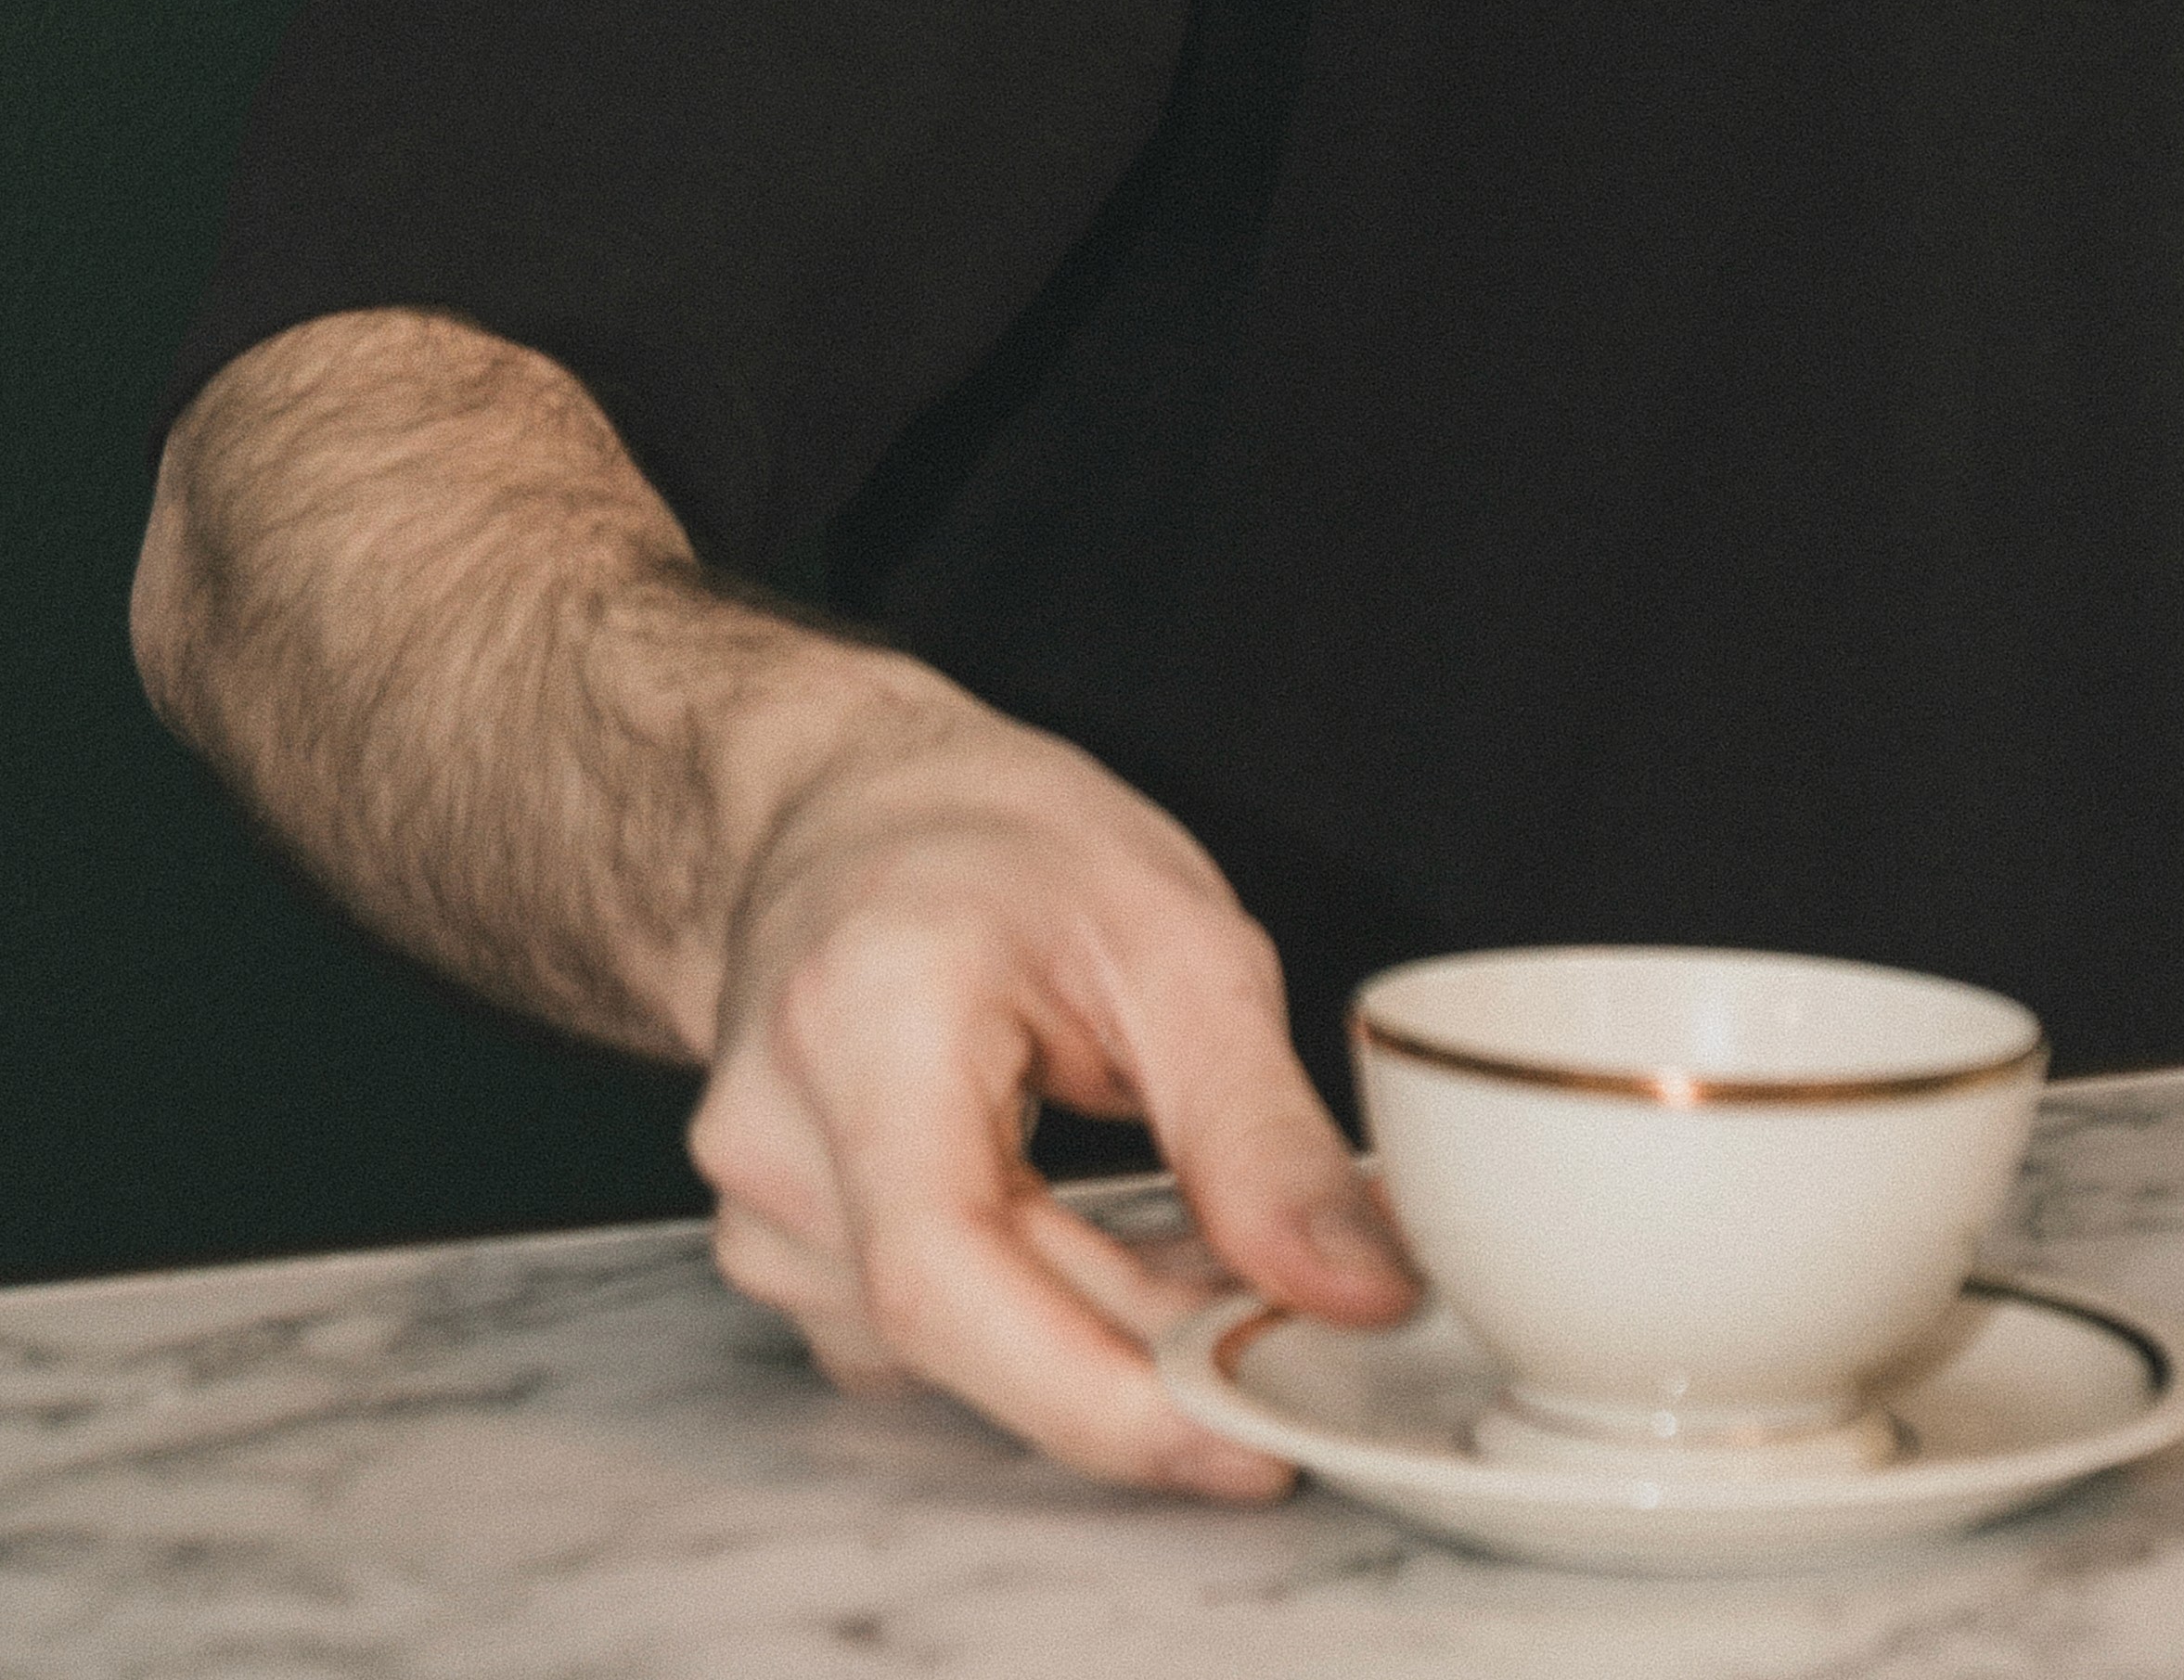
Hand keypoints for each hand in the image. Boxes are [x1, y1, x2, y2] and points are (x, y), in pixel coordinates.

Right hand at [689, 681, 1416, 1492]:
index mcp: (863, 1017)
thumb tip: (1361, 1293)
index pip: (944, 1276)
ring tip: (1217, 1249)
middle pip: (968, 1328)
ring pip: (961, 1348)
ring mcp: (761, 1203)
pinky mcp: (784, 1248)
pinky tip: (1124, 1246)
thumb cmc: (1003, 841)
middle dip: (1154, 1359)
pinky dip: (1052, 1310)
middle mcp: (775, 1130)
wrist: (849, 806)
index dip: (1093, 1393)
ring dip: (1108, 1329)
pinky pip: (936, 1334)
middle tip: (1310, 1339)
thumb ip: (1260, 1134)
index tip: (1247, 1437)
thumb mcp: (1175, 938)